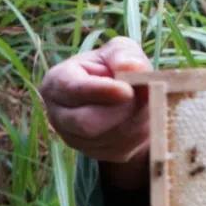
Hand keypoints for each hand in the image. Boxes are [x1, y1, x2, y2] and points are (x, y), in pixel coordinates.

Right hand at [39, 37, 152, 188]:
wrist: (125, 97)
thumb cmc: (117, 67)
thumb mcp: (120, 51)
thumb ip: (124, 55)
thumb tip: (132, 68)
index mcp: (57, 82)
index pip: (73, 90)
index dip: (101, 91)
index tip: (127, 91)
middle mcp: (59, 115)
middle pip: (87, 123)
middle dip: (121, 110)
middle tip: (146, 95)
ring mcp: (75, 139)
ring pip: (109, 139)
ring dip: (136, 121)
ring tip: (148, 102)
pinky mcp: (96, 154)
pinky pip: (121, 149)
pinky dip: (140, 134)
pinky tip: (145, 117)